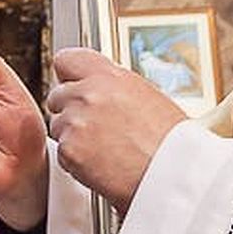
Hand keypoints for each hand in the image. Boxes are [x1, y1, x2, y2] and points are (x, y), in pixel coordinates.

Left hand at [46, 48, 187, 212]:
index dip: (69, 76)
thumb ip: (115, 89)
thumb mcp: (148, 97)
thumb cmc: (171, 142)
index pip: (66, 59)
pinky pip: (62, 153)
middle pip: (57, 96)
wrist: (175, 174)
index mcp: (110, 77)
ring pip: (57, 126)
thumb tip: (100, 88)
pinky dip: (76, 161)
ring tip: (104, 149)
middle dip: (70, 111)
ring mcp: (76, 122)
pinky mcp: (69, 150)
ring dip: (73, 137)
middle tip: (94, 128)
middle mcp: (89, 95)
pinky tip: (102, 164)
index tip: (73, 85)